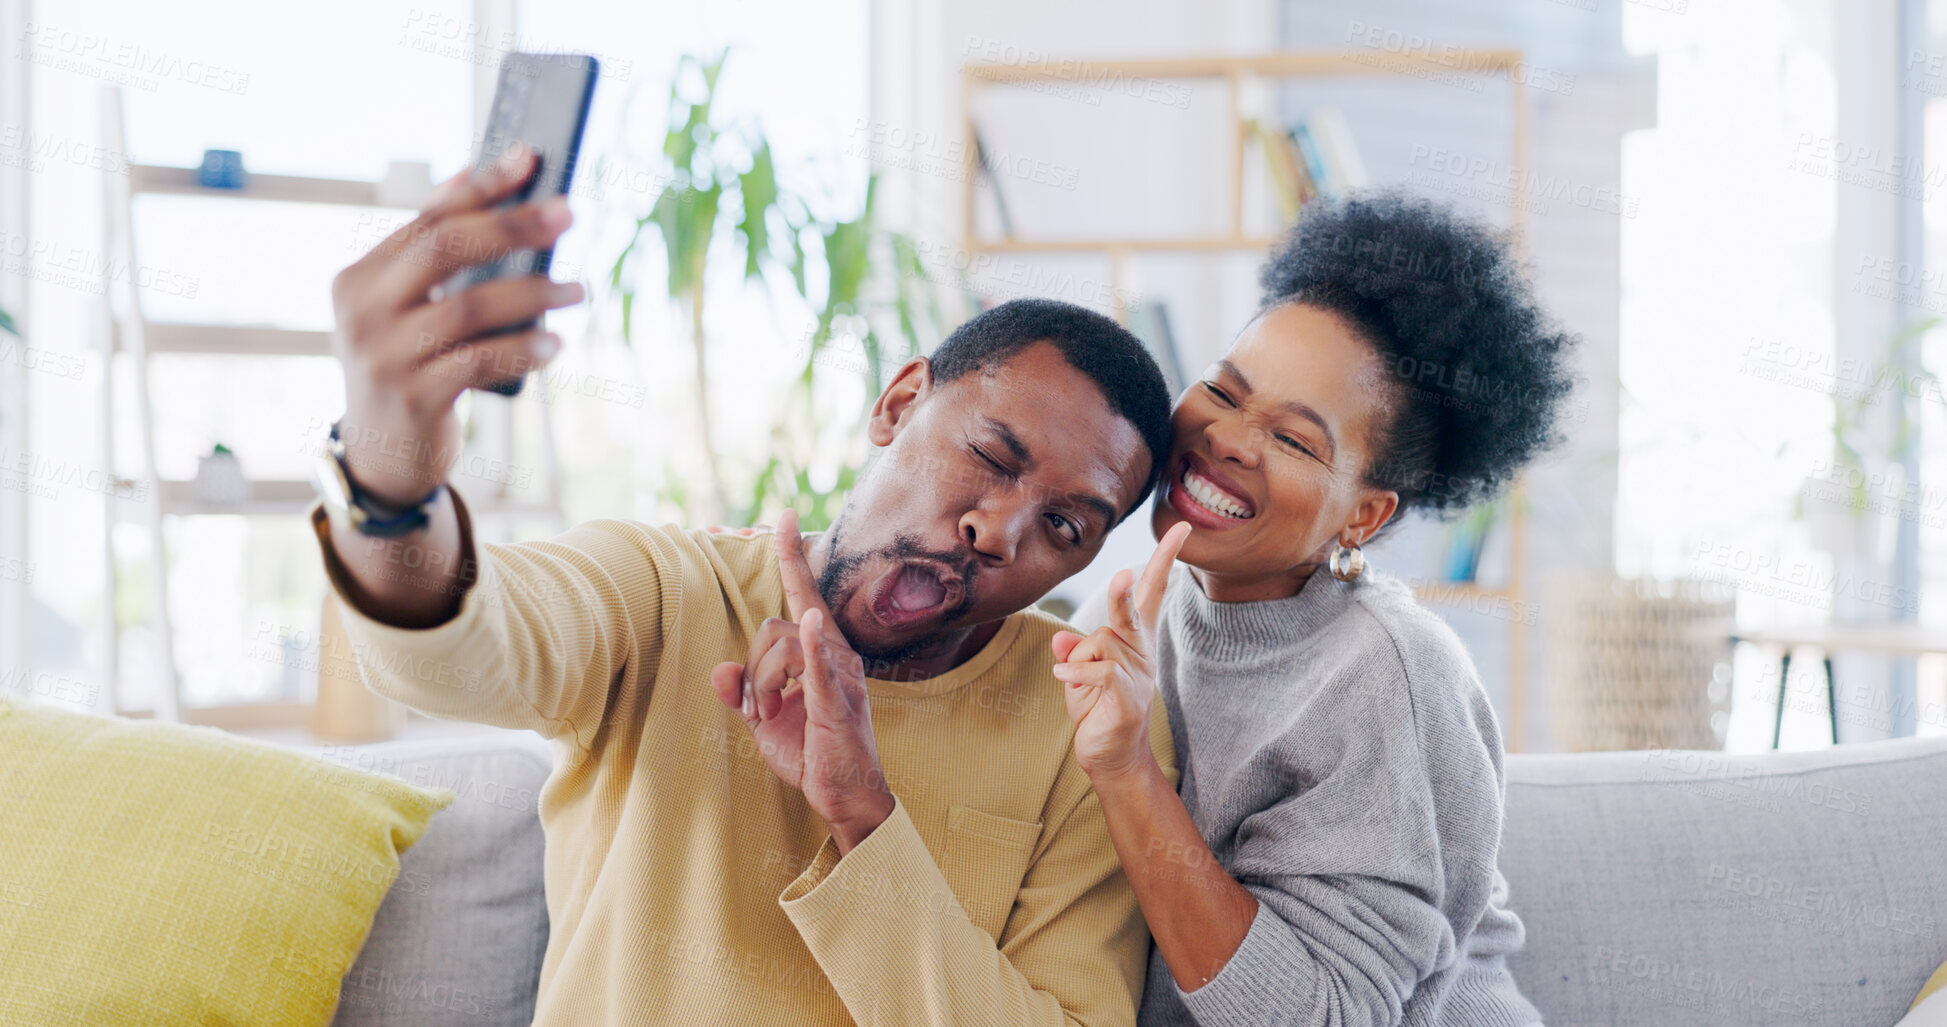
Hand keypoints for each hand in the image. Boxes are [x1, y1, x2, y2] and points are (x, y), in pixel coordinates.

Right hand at [329, 141, 584, 504]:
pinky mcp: (413, 398)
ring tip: (578, 290)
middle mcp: (362, 310)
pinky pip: (479, 362)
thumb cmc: (411, 369)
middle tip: (568, 214)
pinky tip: (556, 344)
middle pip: (445, 248)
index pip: (426, 218)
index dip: (479, 185)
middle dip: (512, 226)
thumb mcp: (410, 315)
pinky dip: (523, 349)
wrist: (383, 457)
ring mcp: (383, 355)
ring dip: (534, 294)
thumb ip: (443, 269)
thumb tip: (508, 203)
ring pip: (470, 307)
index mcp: (358, 277)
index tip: (528, 157)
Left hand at [711, 510, 892, 852]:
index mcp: (822, 654)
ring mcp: (840, 676)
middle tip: (756, 708)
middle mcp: (836, 655)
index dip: (793, 557)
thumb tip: (719, 671)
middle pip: (774, 629)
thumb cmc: (812, 754)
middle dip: (752, 668)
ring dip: (761, 684)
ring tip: (768, 716)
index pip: (804, 595)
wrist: (844, 795)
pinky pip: (820, 667)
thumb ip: (743, 692)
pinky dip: (812, 648)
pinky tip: (808, 627)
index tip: (785, 516)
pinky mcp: (837, 702)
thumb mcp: (766, 721)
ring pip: (780, 648)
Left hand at [1052, 522, 1189, 780]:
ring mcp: (1138, 674)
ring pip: (1102, 642)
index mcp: (1134, 639)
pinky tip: (1063, 678)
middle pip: (1132, 610)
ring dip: (1079, 659)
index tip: (1182, 527)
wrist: (1109, 755)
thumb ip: (1073, 652)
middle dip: (1124, 591)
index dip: (1165, 558)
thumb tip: (1061, 641)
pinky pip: (1100, 670)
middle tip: (1122, 574)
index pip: (1152, 591)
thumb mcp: (1078, 674)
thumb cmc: (1096, 708)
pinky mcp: (1128, 696)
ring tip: (1072, 679)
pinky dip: (1076, 672)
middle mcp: (1141, 651)